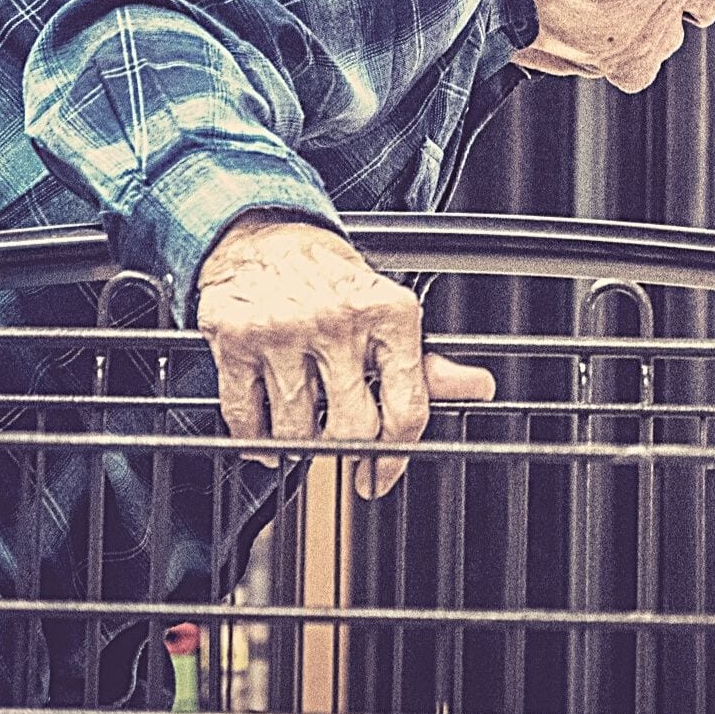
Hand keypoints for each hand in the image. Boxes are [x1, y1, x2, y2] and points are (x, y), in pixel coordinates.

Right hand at [195, 213, 494, 494]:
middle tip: (338, 446)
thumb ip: (429, 364)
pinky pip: (246, 419)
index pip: (406, 409)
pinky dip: (254, 439)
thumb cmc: (332, 281)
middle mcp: (338, 320)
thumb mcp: (389, 313)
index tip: (380, 476)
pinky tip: (265, 428)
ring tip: (301, 425)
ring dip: (297, 445)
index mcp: (390, 313)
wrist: (264, 237)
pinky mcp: (236, 340)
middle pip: (351, 428)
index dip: (395, 458)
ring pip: (295, 432)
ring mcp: (284, 331)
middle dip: (344, 450)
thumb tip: (478, 389)